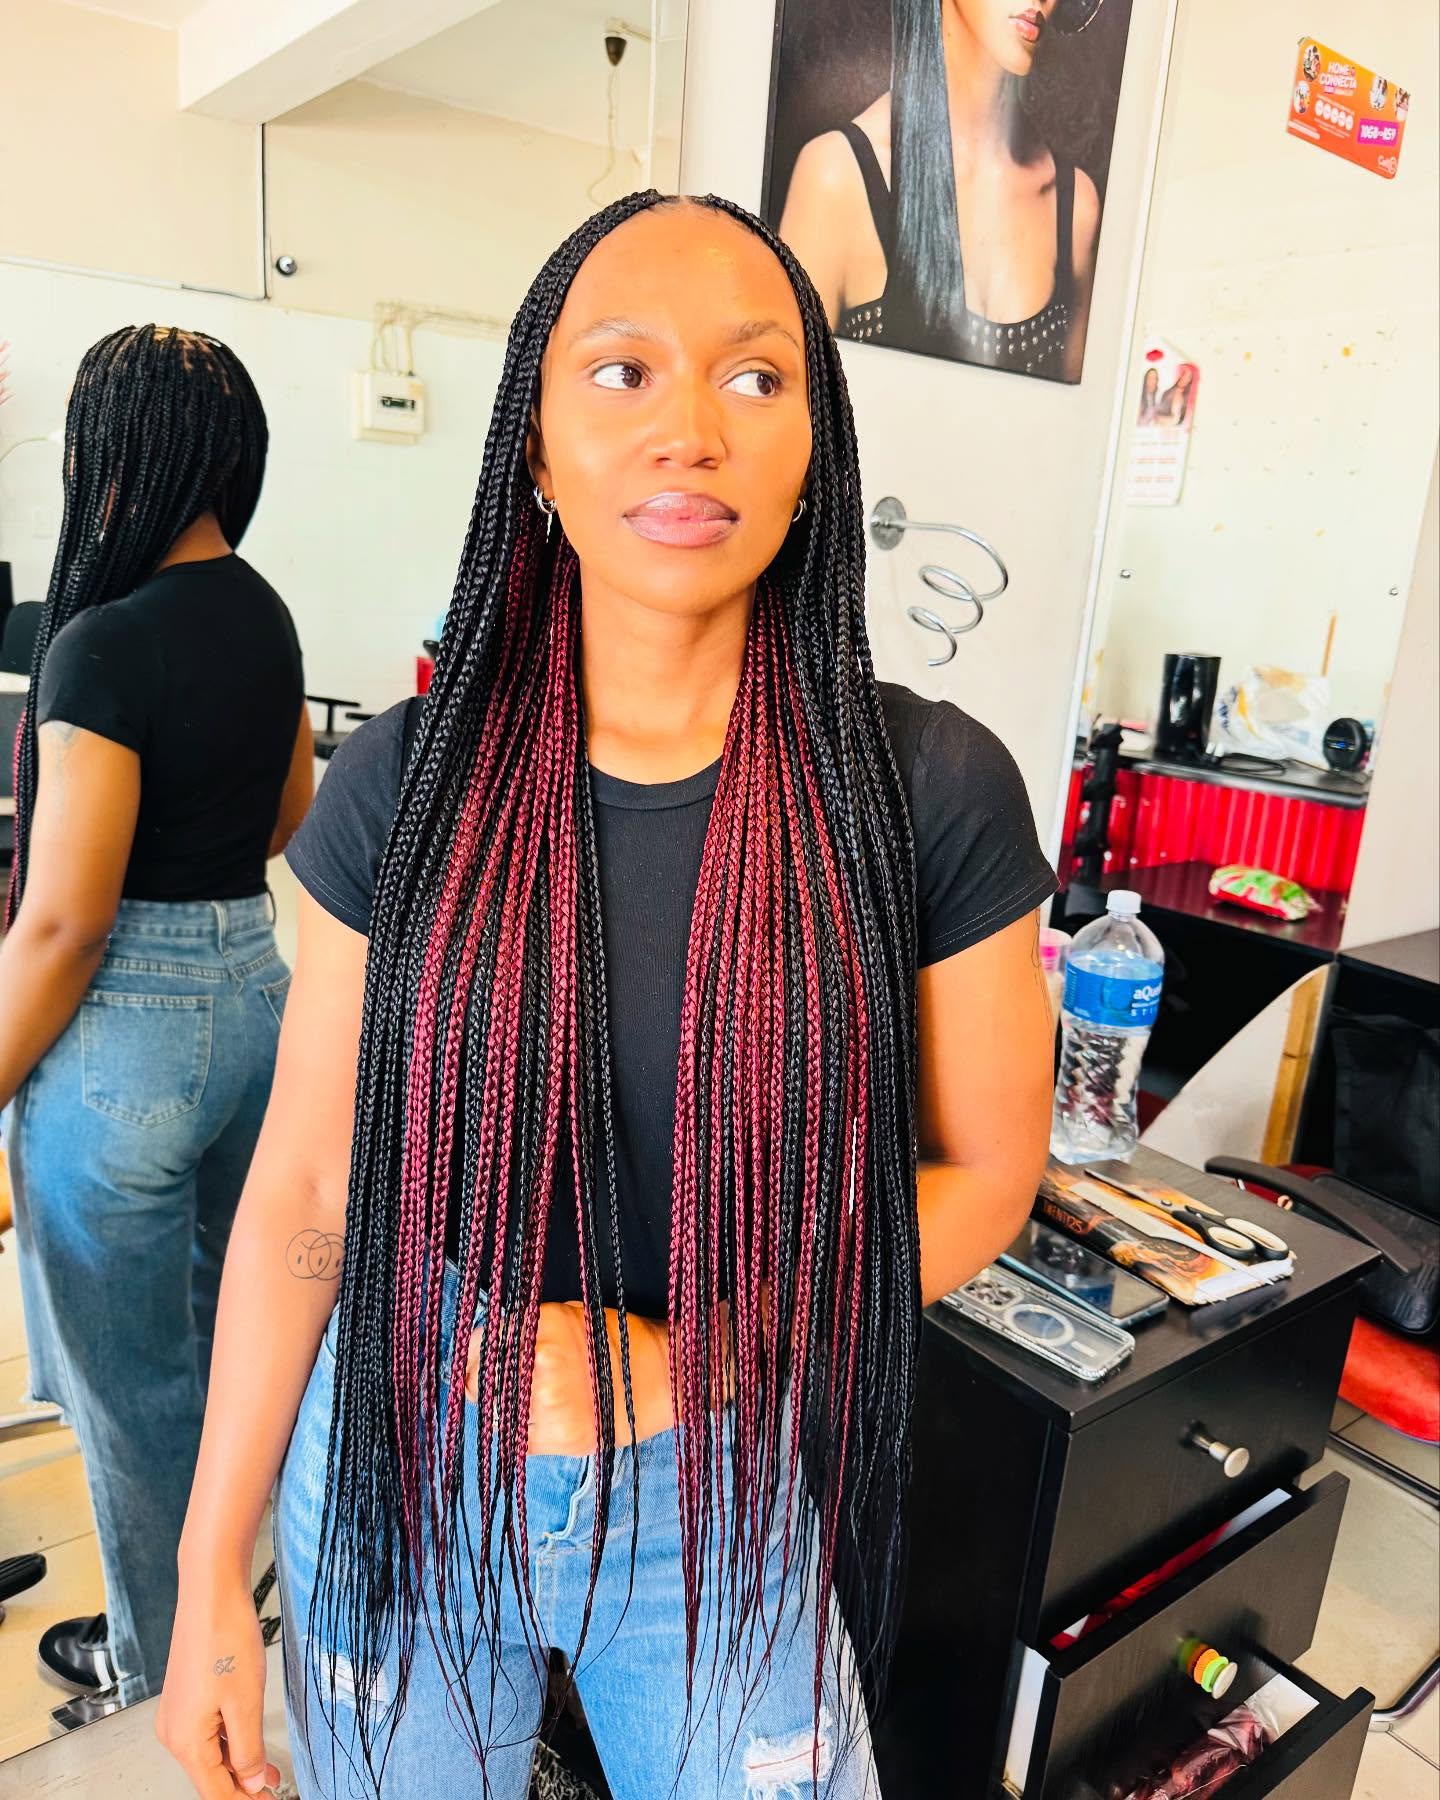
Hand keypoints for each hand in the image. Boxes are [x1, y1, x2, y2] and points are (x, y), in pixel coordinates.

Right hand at [155, 1572, 280, 1796]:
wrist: (210, 1594)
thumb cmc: (225, 1640)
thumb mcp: (245, 1704)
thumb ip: (248, 1751)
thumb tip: (253, 1784)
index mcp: (185, 1741)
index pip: (214, 1791)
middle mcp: (173, 1732)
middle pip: (209, 1775)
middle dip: (242, 1786)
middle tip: (273, 1791)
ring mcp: (178, 1713)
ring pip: (210, 1753)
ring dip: (238, 1764)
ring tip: (270, 1773)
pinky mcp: (186, 1696)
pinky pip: (208, 1731)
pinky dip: (230, 1741)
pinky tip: (250, 1742)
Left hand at [465, 1302, 672, 1454]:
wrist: (665, 1380)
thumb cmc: (620, 1343)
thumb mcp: (574, 1315)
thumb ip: (532, 1327)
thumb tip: (487, 1342)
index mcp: (547, 1323)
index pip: (486, 1340)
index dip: (473, 1352)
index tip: (472, 1359)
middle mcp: (543, 1359)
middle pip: (483, 1378)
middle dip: (480, 1381)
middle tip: (488, 1384)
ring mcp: (550, 1400)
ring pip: (495, 1411)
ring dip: (501, 1408)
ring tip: (527, 1402)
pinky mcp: (559, 1436)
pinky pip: (515, 1437)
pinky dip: (518, 1431)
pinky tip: (539, 1420)